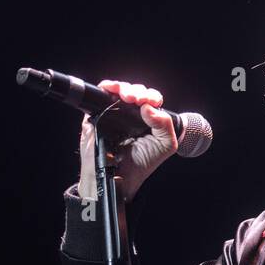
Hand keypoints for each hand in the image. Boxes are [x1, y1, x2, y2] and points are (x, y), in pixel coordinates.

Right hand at [77, 79, 178, 201]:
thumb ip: (165, 125)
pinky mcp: (98, 113)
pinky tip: (111, 89)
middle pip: (136, 92)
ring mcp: (115, 112)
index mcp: (149, 119)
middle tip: (137, 100)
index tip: (151, 102)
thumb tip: (149, 107)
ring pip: (119, 91)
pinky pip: (101, 94)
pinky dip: (106, 87)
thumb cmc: (140, 163)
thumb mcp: (164, 145)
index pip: (151, 99)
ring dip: (124, 88)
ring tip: (127, 97)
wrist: (118, 176)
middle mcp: (132, 114)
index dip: (152, 97)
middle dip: (138, 92)